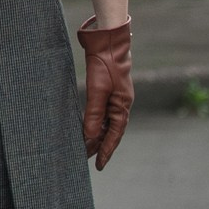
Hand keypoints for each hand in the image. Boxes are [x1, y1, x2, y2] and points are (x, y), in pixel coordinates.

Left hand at [79, 20, 133, 169]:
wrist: (108, 41)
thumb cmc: (104, 65)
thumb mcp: (97, 91)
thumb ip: (93, 114)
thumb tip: (89, 137)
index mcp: (122, 106)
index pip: (114, 136)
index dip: (106, 151)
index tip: (99, 166)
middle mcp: (121, 104)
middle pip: (111, 131)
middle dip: (100, 145)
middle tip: (88, 159)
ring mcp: (116, 97)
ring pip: (107, 122)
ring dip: (97, 134)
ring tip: (86, 147)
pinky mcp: (109, 90)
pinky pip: (103, 112)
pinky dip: (96, 121)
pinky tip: (89, 126)